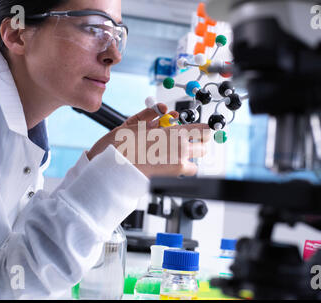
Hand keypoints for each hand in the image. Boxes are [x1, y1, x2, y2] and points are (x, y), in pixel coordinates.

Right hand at [87, 104, 211, 177]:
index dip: (205, 129)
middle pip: (205, 142)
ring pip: (199, 155)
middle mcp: (181, 147)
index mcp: (174, 132)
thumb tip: (165, 112)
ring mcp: (180, 162)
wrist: (114, 168)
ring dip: (194, 152)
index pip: (203, 129)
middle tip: (194, 139)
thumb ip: (151, 116)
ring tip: (183, 151)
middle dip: (201, 139)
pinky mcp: (175, 173)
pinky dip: (186, 166)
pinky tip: (176, 163)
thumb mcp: (134, 124)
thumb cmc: (122, 147)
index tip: (206, 128)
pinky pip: (190, 169)